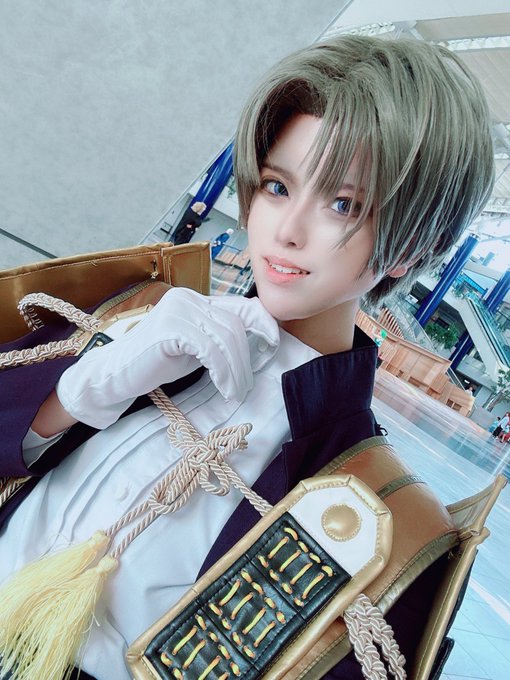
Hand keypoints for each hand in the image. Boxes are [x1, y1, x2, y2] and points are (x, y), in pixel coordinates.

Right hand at [56, 288, 278, 428]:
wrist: (114, 375)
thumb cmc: (153, 364)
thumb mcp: (194, 348)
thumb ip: (217, 339)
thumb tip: (252, 342)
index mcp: (195, 300)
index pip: (240, 305)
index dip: (262, 322)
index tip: (274, 342)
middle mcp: (188, 299)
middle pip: (235, 325)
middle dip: (245, 359)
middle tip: (244, 386)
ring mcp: (179, 311)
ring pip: (226, 338)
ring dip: (236, 370)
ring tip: (235, 391)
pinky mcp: (171, 329)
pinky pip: (211, 350)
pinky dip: (223, 371)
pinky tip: (224, 387)